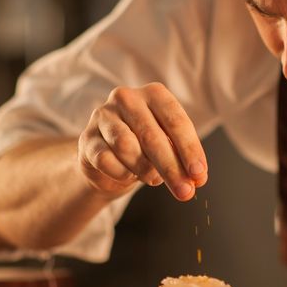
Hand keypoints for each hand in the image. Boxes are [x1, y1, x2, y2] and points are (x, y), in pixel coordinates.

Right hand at [77, 82, 207, 200]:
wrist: (109, 159)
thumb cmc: (146, 148)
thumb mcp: (169, 148)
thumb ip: (182, 159)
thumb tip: (196, 179)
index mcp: (154, 93)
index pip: (176, 121)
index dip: (190, 149)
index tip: (199, 175)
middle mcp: (127, 98)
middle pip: (152, 136)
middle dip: (171, 168)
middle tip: (184, 192)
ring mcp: (103, 115)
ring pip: (126, 147)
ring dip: (143, 170)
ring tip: (151, 178)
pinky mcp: (86, 137)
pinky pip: (106, 160)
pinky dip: (121, 174)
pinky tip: (127, 175)